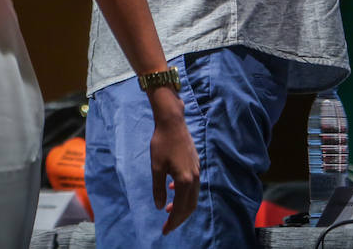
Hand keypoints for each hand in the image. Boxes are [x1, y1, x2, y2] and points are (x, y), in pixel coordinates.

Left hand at [148, 90, 198, 234]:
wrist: (172, 123)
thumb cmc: (161, 143)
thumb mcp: (156, 167)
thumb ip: (158, 188)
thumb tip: (160, 207)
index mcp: (185, 181)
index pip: (181, 208)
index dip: (174, 221)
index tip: (165, 230)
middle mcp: (195, 178)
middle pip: (190, 205)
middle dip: (179, 218)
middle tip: (168, 226)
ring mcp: (197, 171)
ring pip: (192, 196)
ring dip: (181, 206)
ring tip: (169, 211)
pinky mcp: (195, 165)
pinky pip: (192, 186)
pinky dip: (183, 194)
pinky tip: (172, 190)